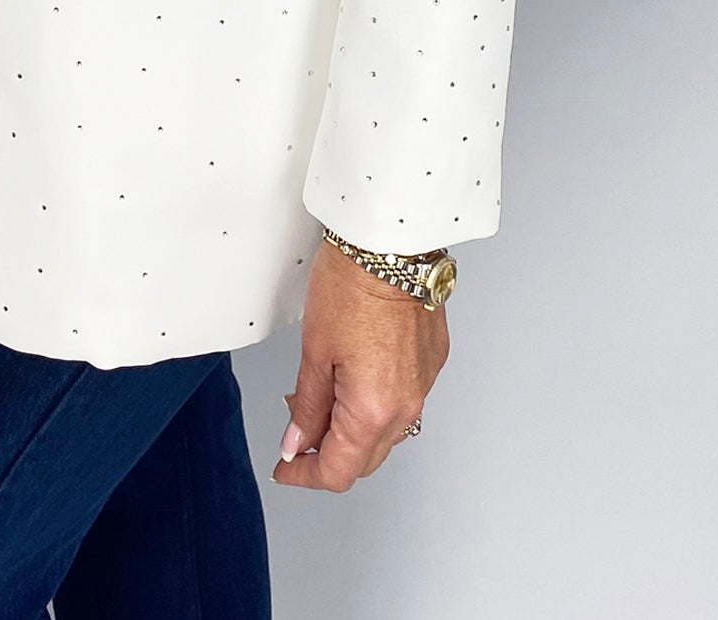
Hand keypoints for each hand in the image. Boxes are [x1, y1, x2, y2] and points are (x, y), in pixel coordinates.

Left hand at [272, 236, 448, 491]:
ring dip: (352, 428)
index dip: (305, 475)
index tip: (285, 467)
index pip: (338, 470)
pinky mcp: (432, 362)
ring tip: (320, 396)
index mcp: (373, 410)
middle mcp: (406, 406)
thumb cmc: (352, 286)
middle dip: (328, 452)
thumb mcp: (314, 351)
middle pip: (365, 457)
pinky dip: (375, 403)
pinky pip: (403, 402)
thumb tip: (296, 442)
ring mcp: (424, 384)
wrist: (392, 242)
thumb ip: (306, 405)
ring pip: (386, 432)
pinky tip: (352, 377)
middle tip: (296, 429)